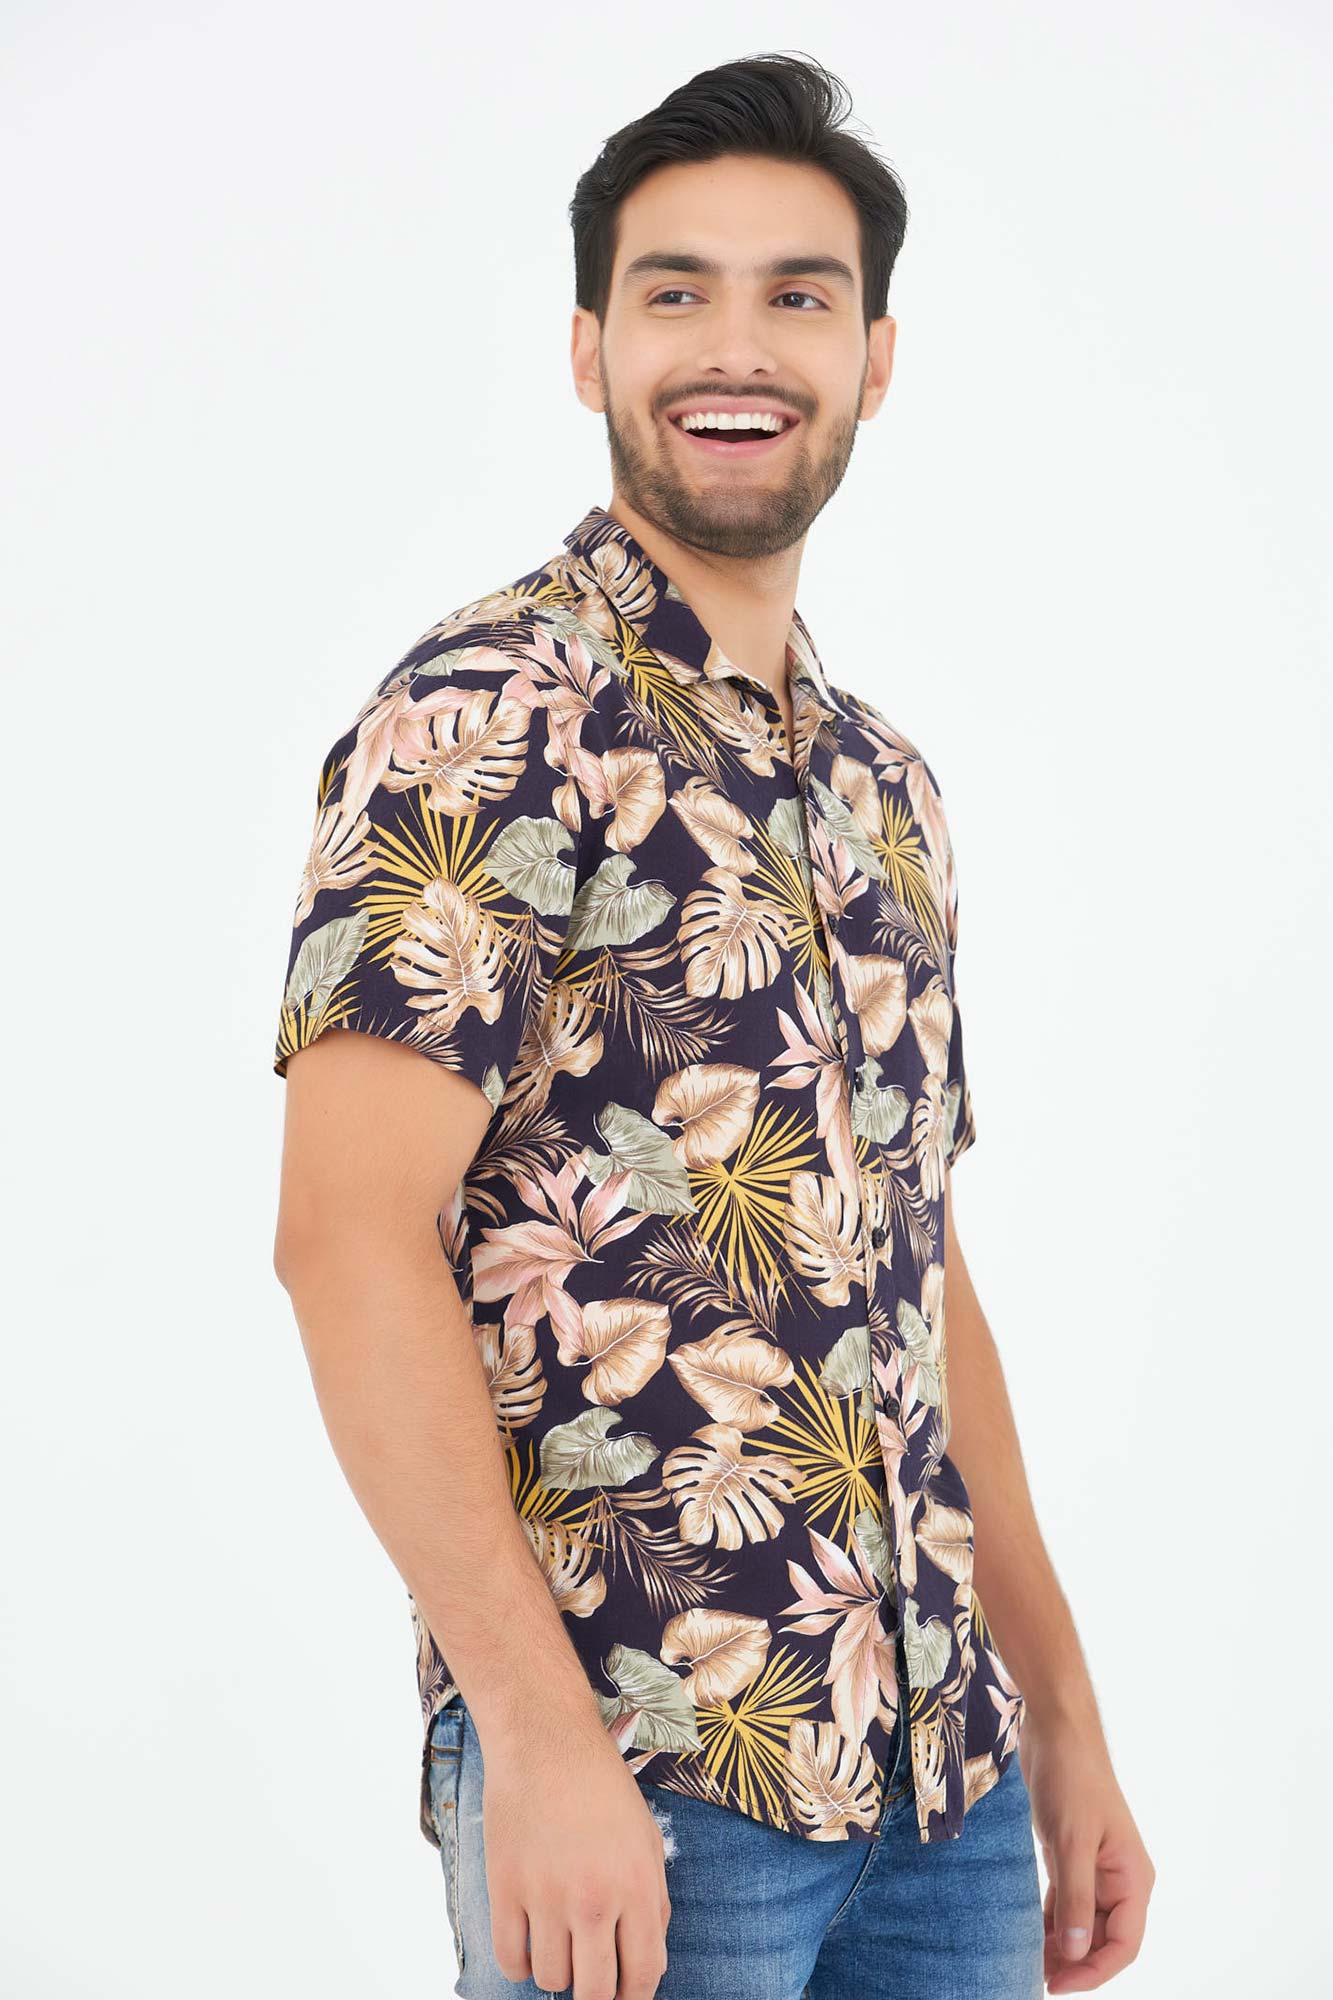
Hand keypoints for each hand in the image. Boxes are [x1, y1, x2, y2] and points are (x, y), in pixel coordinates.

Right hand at [479, 1712, 671, 1999]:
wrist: (546, 1739)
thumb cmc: (601, 1786)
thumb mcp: (646, 1839)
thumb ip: (652, 1903)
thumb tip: (646, 1963)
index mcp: (637, 1886)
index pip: (643, 1975)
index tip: (623, 1999)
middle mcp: (594, 1899)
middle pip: (594, 1992)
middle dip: (595, 1996)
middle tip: (590, 1980)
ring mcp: (546, 1896)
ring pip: (550, 1979)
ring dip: (557, 1971)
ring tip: (559, 1939)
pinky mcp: (505, 1887)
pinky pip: (509, 1960)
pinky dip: (519, 1962)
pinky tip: (529, 1937)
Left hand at [1019, 1710, 1154, 1991]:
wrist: (1057, 1730)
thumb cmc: (1072, 1780)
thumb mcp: (1071, 1843)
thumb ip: (1075, 1899)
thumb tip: (1075, 1953)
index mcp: (1133, 1879)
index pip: (1123, 1945)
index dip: (1093, 1971)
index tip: (1057, 1985)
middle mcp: (1120, 1878)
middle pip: (1102, 1938)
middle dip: (1074, 1961)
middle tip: (1034, 1977)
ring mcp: (1097, 1867)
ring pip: (1082, 1922)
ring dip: (1060, 1944)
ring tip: (1028, 1963)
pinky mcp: (1073, 1854)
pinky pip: (1067, 1900)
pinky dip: (1051, 1919)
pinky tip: (1029, 1933)